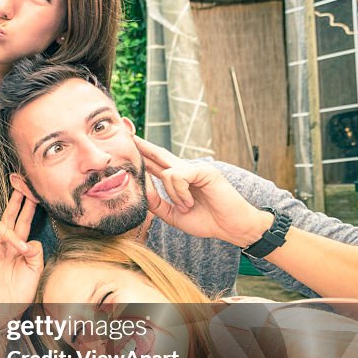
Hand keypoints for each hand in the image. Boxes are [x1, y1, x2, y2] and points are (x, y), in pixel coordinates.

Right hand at [0, 190, 43, 310]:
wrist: (5, 307)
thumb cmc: (21, 292)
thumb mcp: (35, 272)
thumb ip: (36, 253)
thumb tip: (30, 241)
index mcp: (24, 246)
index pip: (26, 220)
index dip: (29, 206)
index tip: (34, 191)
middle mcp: (10, 244)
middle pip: (13, 215)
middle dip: (17, 199)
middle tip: (21, 183)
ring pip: (2, 225)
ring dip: (10, 230)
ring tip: (17, 247)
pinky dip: (2, 237)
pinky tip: (7, 243)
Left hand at [135, 137, 272, 246]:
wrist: (232, 227)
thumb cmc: (207, 220)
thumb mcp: (173, 214)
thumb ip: (156, 203)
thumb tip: (141, 188)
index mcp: (177, 180)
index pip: (155, 163)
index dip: (141, 154)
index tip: (127, 143)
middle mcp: (185, 170)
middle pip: (159, 153)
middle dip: (142, 144)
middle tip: (126, 129)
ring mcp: (196, 168)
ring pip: (166, 173)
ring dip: (173, 195)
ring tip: (187, 206)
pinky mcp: (205, 170)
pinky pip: (178, 177)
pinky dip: (180, 193)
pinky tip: (190, 203)